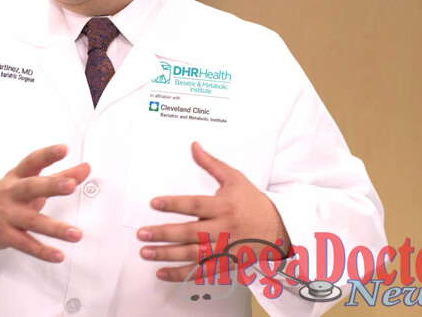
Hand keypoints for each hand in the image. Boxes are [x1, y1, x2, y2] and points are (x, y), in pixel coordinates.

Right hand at [0, 144, 90, 262]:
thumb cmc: (8, 197)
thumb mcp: (29, 183)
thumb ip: (60, 176)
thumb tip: (85, 169)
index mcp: (16, 177)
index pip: (32, 162)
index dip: (47, 155)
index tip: (63, 149)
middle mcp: (10, 193)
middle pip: (30, 187)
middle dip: (51, 185)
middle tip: (71, 185)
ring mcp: (6, 215)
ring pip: (32, 221)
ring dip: (55, 228)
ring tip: (76, 234)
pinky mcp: (4, 235)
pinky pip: (25, 244)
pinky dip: (42, 251)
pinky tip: (58, 255)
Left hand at [137, 142, 290, 281]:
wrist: (279, 230)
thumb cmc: (254, 203)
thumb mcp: (235, 179)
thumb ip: (212, 164)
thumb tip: (194, 147)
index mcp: (223, 207)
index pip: (194, 205)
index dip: (174, 204)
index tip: (155, 203)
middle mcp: (223, 229)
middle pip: (190, 232)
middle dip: (164, 233)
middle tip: (142, 234)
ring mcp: (224, 248)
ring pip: (192, 254)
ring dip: (167, 254)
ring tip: (147, 252)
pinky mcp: (225, 262)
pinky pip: (201, 271)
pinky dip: (182, 274)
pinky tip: (163, 272)